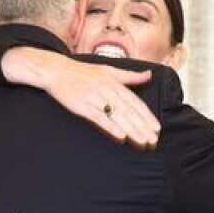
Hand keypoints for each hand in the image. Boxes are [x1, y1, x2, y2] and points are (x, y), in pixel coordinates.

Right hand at [0, 47, 160, 149]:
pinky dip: (111, 127)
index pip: (135, 102)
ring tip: (143, 142)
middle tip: (154, 140)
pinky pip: (99, 118)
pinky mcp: (82, 106)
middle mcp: (107, 89)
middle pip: (129, 111)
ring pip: (117, 116)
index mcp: (115, 82)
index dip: (147, 116)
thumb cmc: (83, 72)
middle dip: (143, 126)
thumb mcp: (108, 70)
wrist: (57, 70)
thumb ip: (130, 76)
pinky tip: (121, 136)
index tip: (157, 128)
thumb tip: (149, 75)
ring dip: (132, 129)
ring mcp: (95, 98)